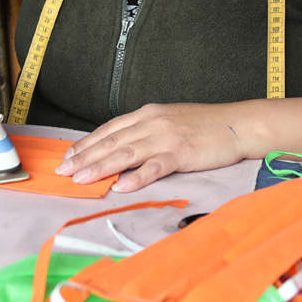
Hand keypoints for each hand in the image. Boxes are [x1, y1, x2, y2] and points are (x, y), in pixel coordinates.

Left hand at [55, 103, 248, 192]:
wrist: (238, 124)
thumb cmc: (205, 125)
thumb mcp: (169, 121)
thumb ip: (145, 133)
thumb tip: (121, 149)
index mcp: (147, 114)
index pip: (109, 130)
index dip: (86, 144)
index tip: (68, 157)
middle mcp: (152, 123)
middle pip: (111, 142)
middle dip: (84, 158)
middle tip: (63, 172)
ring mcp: (166, 137)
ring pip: (126, 154)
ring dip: (100, 167)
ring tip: (81, 180)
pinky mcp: (182, 153)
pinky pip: (155, 167)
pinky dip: (136, 178)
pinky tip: (121, 187)